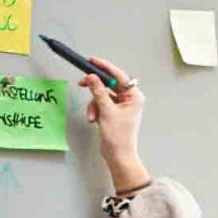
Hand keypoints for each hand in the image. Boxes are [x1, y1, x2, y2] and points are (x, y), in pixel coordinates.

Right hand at [79, 58, 149, 191]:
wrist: (118, 155)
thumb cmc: (119, 137)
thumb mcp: (106, 111)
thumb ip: (98, 92)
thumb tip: (93, 77)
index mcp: (134, 96)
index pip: (118, 75)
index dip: (105, 67)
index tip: (93, 62)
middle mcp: (129, 99)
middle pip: (109, 84)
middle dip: (95, 89)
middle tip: (83, 83)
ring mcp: (121, 106)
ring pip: (102, 95)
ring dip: (94, 105)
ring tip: (92, 116)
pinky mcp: (113, 113)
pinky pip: (101, 104)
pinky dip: (95, 110)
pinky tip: (94, 120)